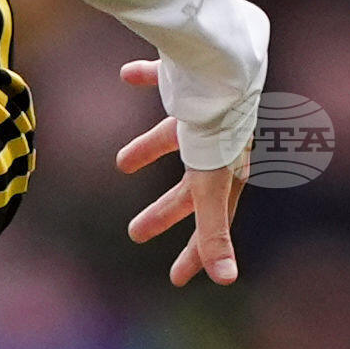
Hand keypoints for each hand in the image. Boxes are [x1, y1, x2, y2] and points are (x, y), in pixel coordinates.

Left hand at [114, 58, 246, 286]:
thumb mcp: (210, 188)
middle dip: (164, 212)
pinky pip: (163, 77)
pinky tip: (126, 75)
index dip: (195, 253)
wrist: (221, 67)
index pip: (209, 223)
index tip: (177, 279)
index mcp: (222, 174)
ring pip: (172, 136)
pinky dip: (146, 76)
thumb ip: (215, 235)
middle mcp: (214, 144)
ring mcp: (200, 111)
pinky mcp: (185, 78)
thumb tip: (228, 281)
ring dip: (147, 149)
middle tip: (135, 233)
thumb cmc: (218, 132)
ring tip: (120, 163)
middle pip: (187, 187)